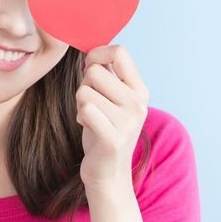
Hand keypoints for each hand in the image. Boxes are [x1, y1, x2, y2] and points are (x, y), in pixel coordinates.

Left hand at [76, 44, 149, 193]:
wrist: (108, 173)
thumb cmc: (104, 128)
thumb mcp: (112, 98)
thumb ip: (107, 74)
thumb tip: (92, 49)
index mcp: (139, 89)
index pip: (119, 51)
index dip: (97, 54)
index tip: (89, 67)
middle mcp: (138, 103)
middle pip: (94, 71)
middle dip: (84, 85)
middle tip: (92, 104)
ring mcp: (128, 122)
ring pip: (84, 91)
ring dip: (81, 104)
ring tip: (92, 118)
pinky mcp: (113, 139)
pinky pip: (86, 109)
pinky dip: (80, 117)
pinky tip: (89, 128)